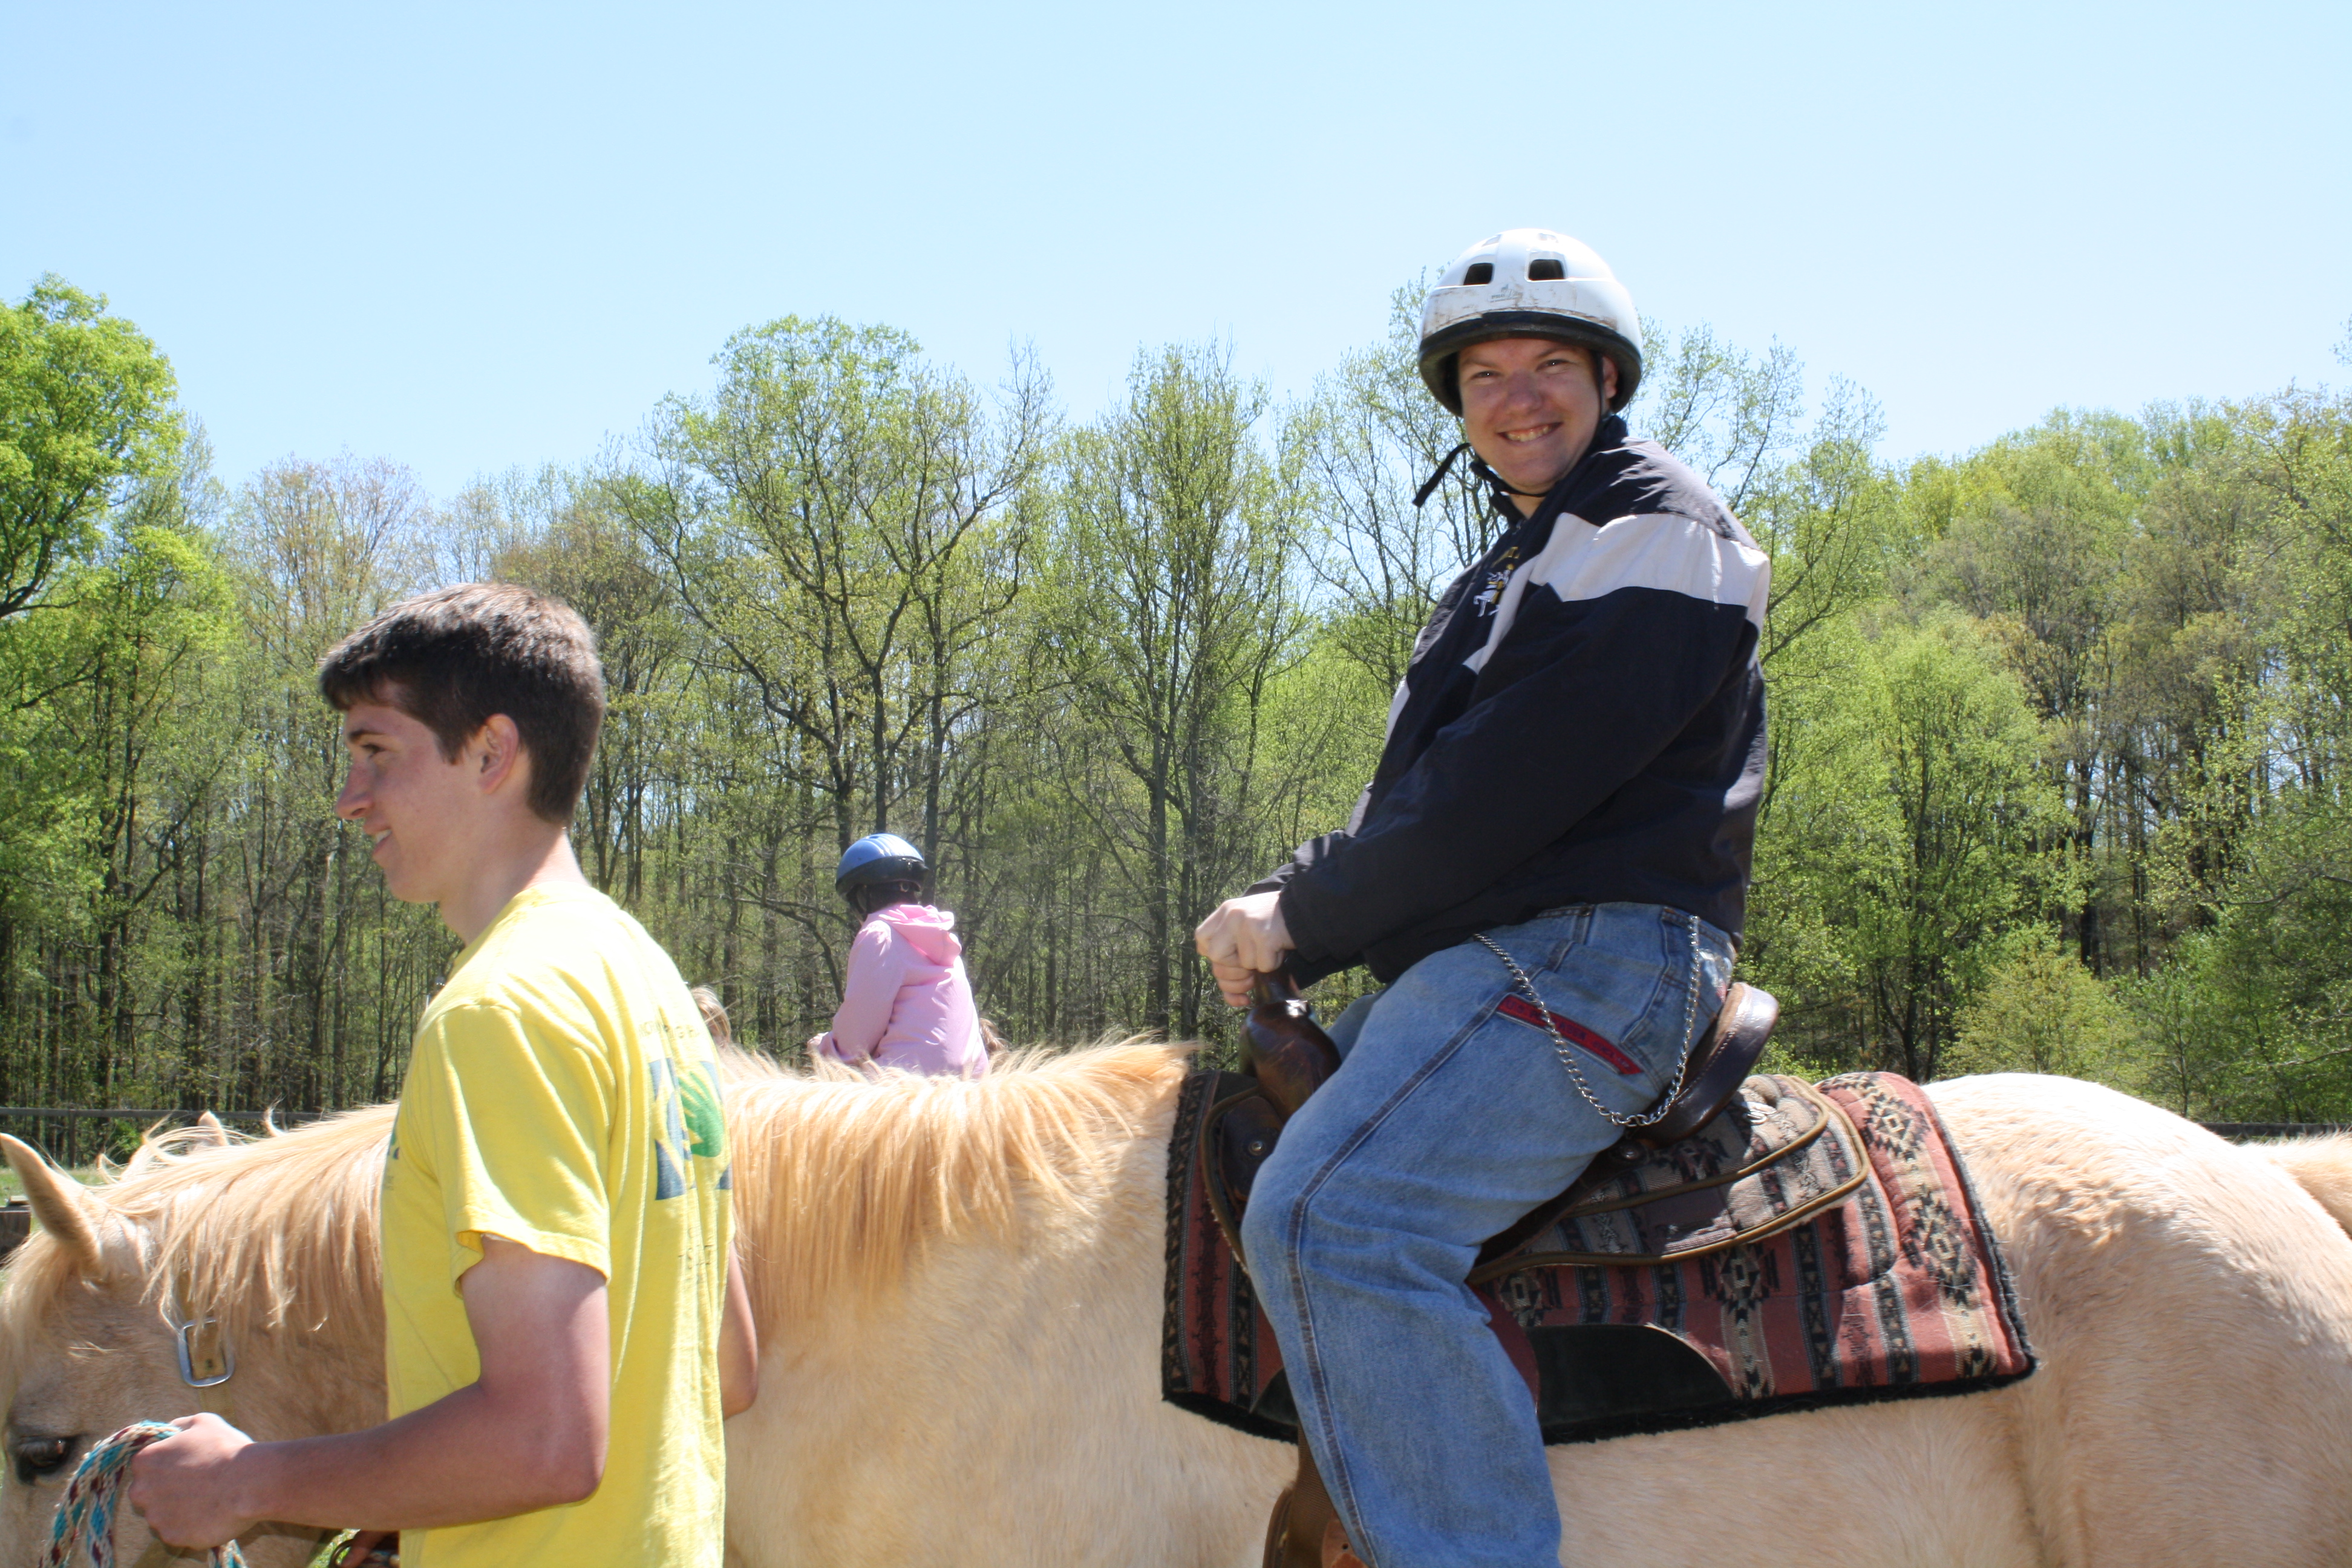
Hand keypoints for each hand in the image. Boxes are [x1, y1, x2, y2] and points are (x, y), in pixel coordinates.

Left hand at [128, 1412, 258, 1549]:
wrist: (248, 1483)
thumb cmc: (226, 1449)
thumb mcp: (204, 1422)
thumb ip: (181, 1425)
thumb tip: (173, 1428)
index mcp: (145, 1461)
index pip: (145, 1465)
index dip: (166, 1465)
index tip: (185, 1465)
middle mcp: (142, 1491)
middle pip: (148, 1493)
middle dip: (166, 1490)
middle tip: (195, 1485)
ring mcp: (155, 1517)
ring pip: (162, 1515)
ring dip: (178, 1509)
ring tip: (208, 1500)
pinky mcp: (172, 1537)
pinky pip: (177, 1532)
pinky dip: (190, 1526)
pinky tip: (211, 1514)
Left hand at [1193, 892, 1292, 1008]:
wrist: (1305, 909)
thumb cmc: (1275, 924)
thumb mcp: (1247, 928)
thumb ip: (1233, 952)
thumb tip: (1232, 998)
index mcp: (1225, 911)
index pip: (1202, 940)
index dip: (1215, 958)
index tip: (1231, 963)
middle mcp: (1232, 914)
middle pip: (1216, 957)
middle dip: (1234, 971)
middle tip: (1250, 971)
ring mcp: (1247, 923)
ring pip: (1243, 965)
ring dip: (1259, 966)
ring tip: (1270, 949)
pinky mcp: (1264, 934)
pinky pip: (1263, 966)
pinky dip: (1273, 964)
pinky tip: (1279, 949)